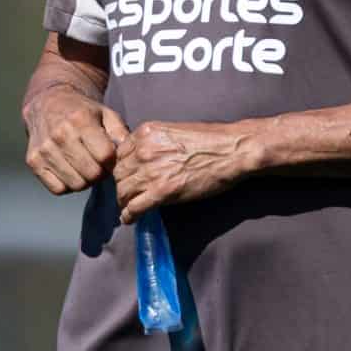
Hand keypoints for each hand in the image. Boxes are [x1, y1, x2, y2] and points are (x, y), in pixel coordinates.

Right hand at [24, 88, 129, 195]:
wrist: (47, 103)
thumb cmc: (81, 111)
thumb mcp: (106, 113)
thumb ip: (120, 133)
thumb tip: (129, 154)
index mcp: (80, 121)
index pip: (105, 156)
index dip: (111, 161)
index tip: (109, 157)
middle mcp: (60, 135)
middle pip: (91, 173)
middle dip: (100, 173)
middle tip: (98, 165)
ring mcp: (44, 149)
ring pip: (76, 184)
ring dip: (84, 180)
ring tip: (84, 168)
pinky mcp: (33, 161)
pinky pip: (57, 188)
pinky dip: (67, 185)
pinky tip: (70, 172)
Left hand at [113, 120, 260, 222]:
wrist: (233, 151)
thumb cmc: (210, 140)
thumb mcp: (173, 131)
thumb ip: (153, 142)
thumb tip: (141, 157)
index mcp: (145, 132)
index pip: (119, 153)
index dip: (123, 167)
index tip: (128, 176)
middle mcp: (143, 150)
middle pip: (118, 173)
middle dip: (123, 184)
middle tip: (129, 193)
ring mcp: (151, 171)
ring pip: (123, 191)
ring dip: (125, 201)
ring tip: (130, 207)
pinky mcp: (162, 192)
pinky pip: (135, 208)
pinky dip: (129, 216)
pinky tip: (130, 219)